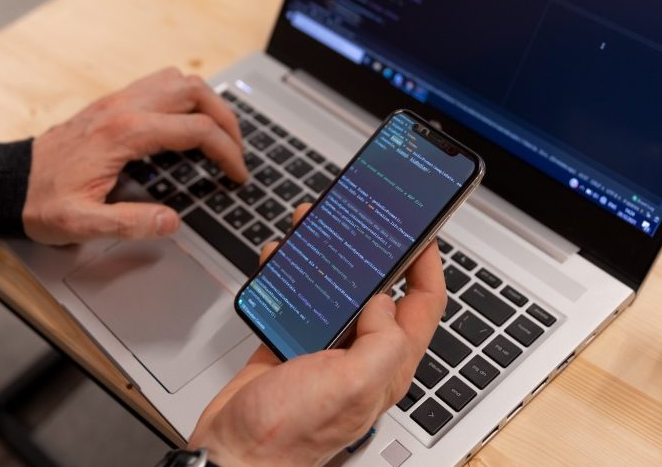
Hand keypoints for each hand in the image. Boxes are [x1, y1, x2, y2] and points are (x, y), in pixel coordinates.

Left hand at [22, 68, 247, 243]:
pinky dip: (185, 98)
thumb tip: (172, 221)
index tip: (237, 174)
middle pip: (195, 92)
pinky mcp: (112, 102)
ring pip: (179, 80)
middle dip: (227, 120)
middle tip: (238, 151)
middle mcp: (124, 107)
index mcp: (124, 133)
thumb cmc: (42, 201)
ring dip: (208, 102)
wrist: (9, 181)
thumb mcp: (83, 224)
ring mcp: (118, 100)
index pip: (196, 129)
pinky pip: (160, 84)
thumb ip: (131, 223)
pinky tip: (187, 123)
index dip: (227, 152)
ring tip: (220, 134)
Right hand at [188, 205, 446, 466]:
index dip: (427, 263)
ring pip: (335, 290)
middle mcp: (360, 355)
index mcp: (387, 364)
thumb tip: (384, 299)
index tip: (421, 229)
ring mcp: (324, 349)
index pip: (423, 303)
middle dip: (369, 249)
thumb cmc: (289, 434)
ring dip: (325, 256)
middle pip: (378, 288)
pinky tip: (279, 261)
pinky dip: (288, 275)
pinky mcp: (288, 344)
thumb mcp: (352, 385)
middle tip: (359, 219)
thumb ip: (381, 340)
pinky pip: (296, 300)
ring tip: (312, 229)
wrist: (234, 454)